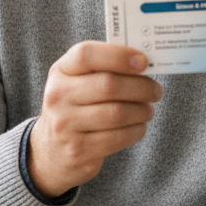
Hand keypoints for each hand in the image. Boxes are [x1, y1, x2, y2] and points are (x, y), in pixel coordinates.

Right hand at [28, 41, 161, 198]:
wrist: (50, 151)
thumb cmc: (74, 108)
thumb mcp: (76, 82)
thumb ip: (103, 69)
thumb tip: (143, 63)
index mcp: (60, 72)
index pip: (86, 54)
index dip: (118, 56)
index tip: (143, 61)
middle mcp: (58, 96)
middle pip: (109, 85)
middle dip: (141, 87)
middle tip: (156, 90)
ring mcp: (66, 125)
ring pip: (118, 113)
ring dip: (142, 110)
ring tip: (148, 109)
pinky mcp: (78, 150)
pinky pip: (119, 137)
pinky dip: (137, 130)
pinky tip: (139, 126)